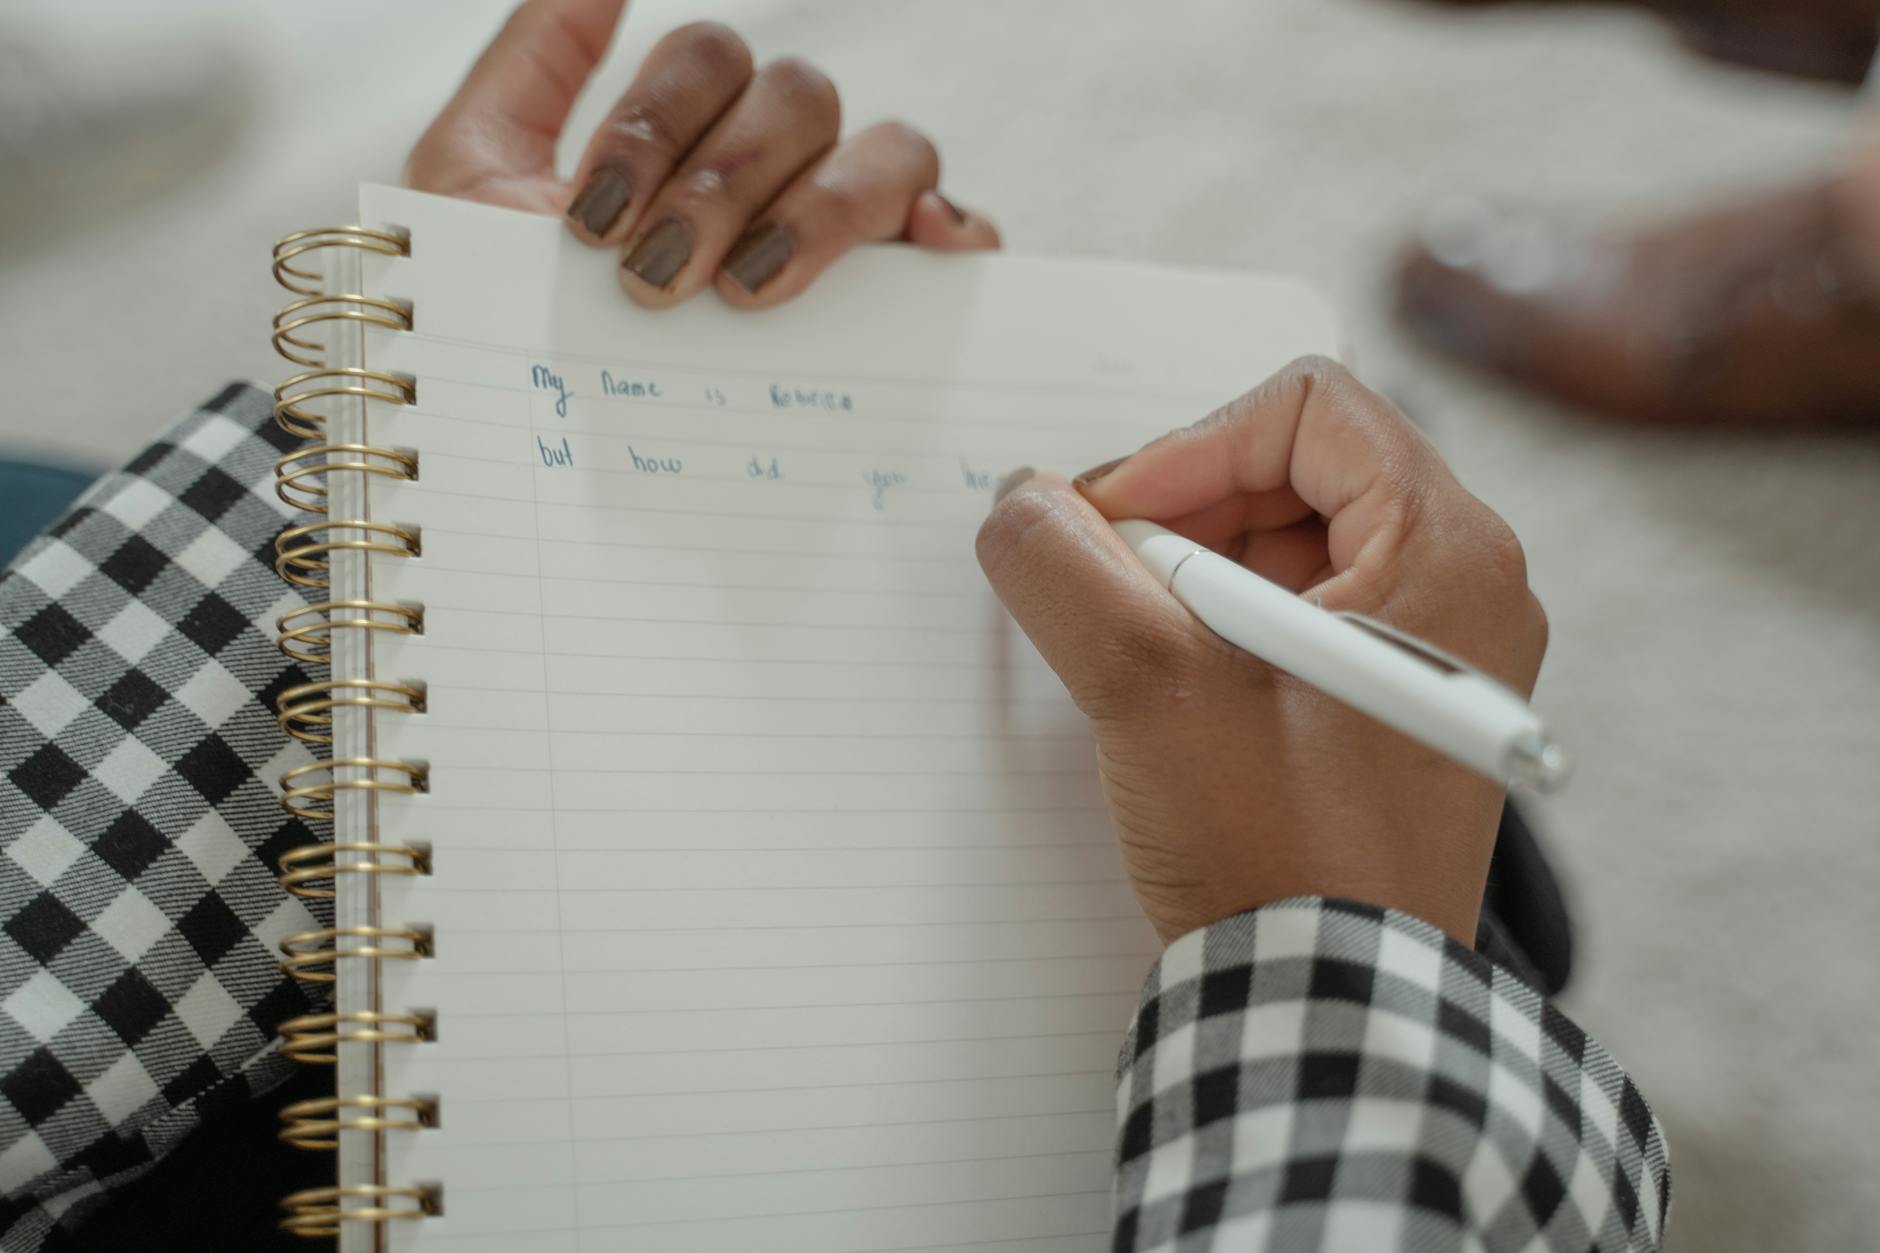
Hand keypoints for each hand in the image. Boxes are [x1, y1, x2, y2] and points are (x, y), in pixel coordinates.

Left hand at [407, 0, 998, 306]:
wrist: (531, 459)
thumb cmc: (502, 332)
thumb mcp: (475, 185)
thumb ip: (531, 65)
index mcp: (687, 136)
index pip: (710, 60)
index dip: (655, 123)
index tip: (593, 226)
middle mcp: (773, 172)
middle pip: (799, 96)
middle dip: (722, 182)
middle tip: (659, 278)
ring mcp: (842, 233)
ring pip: (885, 149)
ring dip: (818, 211)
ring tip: (749, 295)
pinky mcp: (899, 303)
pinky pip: (961, 226)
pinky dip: (954, 224)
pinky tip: (923, 252)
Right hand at [976, 358, 1547, 944]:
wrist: (1333, 1012)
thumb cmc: (1282, 856)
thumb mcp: (1148, 684)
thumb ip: (1065, 565)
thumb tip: (1022, 503)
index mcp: (1450, 549)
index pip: (1308, 406)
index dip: (1187, 446)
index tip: (1111, 523)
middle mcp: (1466, 586)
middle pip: (1297, 468)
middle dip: (1184, 515)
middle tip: (1110, 586)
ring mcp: (1435, 651)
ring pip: (1289, 543)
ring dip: (1191, 576)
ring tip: (1138, 652)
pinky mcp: (1393, 705)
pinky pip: (1298, 614)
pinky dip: (1219, 628)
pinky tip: (1170, 691)